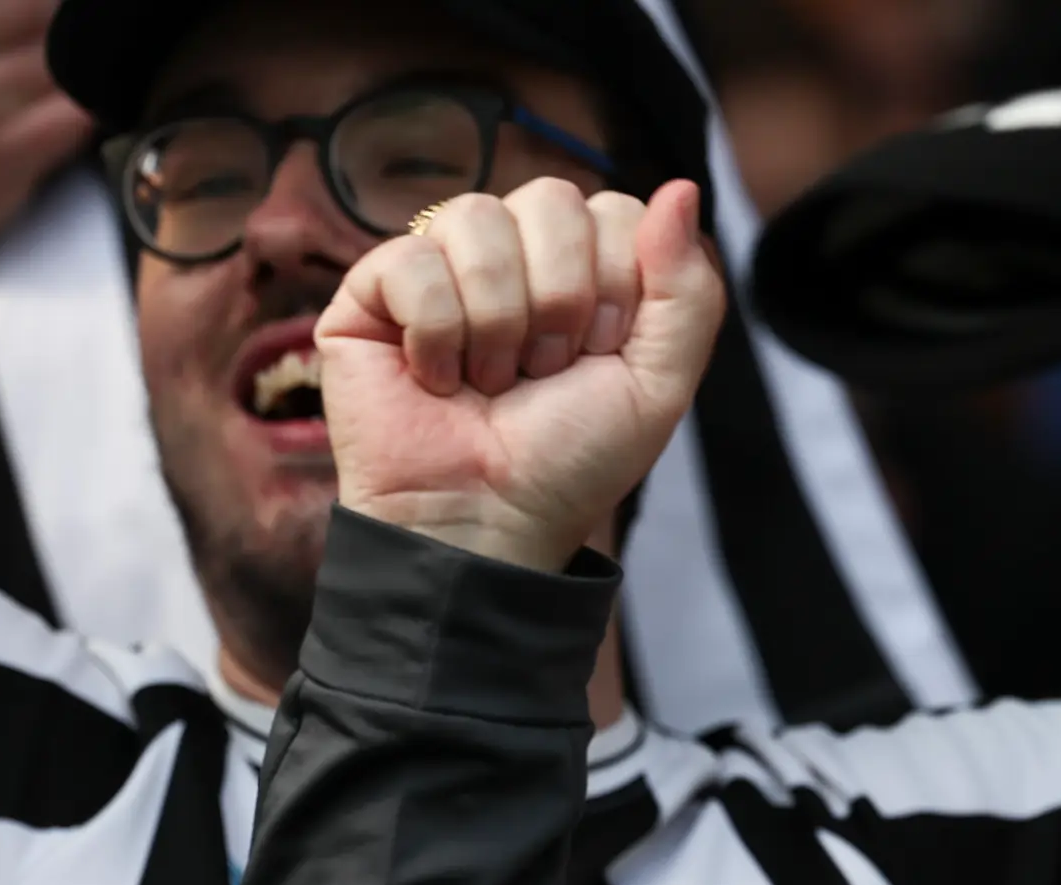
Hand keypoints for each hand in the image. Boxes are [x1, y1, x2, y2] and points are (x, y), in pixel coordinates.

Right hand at [318, 177, 720, 572]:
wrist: (488, 520)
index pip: (612, 210)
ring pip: (476, 216)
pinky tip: (438, 379)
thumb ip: (687, 291)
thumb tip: (682, 189)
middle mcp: (511, 256)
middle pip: (550, 198)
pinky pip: (412, 260)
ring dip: (499, 321)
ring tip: (491, 380)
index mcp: (581, 269)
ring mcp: (440, 265)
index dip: (616, 285)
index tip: (600, 354)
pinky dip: (437, 334)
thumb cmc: (570, 460)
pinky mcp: (372, 289)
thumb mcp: (658, 385)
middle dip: (559, 300)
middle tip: (543, 371)